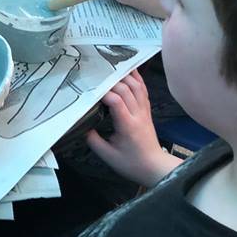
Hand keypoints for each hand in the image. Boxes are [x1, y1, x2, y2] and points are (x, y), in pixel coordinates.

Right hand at [87, 70, 181, 186]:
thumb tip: (81, 124)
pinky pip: (143, 90)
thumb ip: (92, 139)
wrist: (156, 168)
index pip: (116, 102)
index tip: (90, 90)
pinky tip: (129, 70)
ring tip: (110, 68)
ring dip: (124, 76)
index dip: (103, 93)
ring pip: (137, 86)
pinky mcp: (147, 111)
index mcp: (127, 126)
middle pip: (126, 90)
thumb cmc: (132, 163)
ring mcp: (144, 111)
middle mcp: (138, 115)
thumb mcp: (107, 156)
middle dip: (111, 80)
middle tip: (96, 76)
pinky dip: (136, 78)